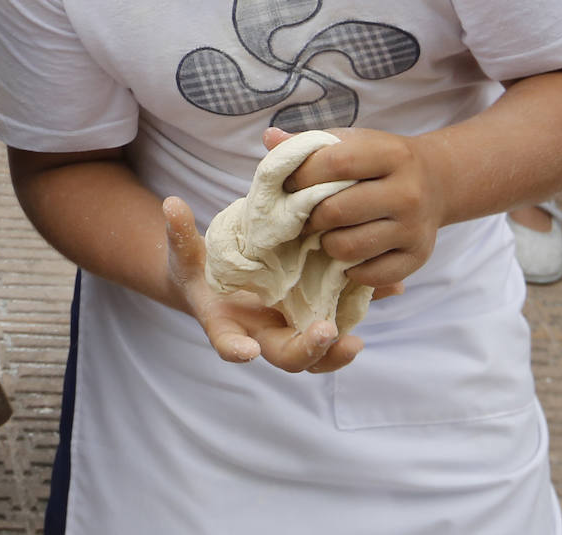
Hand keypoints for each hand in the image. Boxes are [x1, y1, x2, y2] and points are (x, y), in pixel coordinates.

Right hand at [163, 196, 363, 372]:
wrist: (218, 281)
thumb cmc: (199, 267)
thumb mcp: (185, 250)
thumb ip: (179, 232)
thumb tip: (172, 205)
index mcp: (225, 322)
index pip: (226, 342)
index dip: (234, 348)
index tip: (245, 350)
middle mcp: (260, 334)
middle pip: (284, 356)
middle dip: (305, 350)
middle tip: (325, 333)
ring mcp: (290, 328)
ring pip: (317, 353)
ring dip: (336, 350)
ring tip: (355, 340)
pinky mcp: (315, 312)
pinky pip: (341, 318)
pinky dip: (363, 306)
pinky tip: (389, 289)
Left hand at [264, 126, 447, 289]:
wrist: (436, 181)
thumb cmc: (379, 160)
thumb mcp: (352, 142)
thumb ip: (311, 143)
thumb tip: (270, 138)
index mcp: (391, 154)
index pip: (335, 164)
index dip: (302, 176)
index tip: (289, 184)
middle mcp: (408, 192)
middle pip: (337, 211)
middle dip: (309, 216)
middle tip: (301, 217)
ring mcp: (415, 228)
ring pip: (350, 247)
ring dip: (326, 244)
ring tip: (324, 234)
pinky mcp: (418, 257)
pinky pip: (371, 275)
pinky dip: (351, 269)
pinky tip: (348, 254)